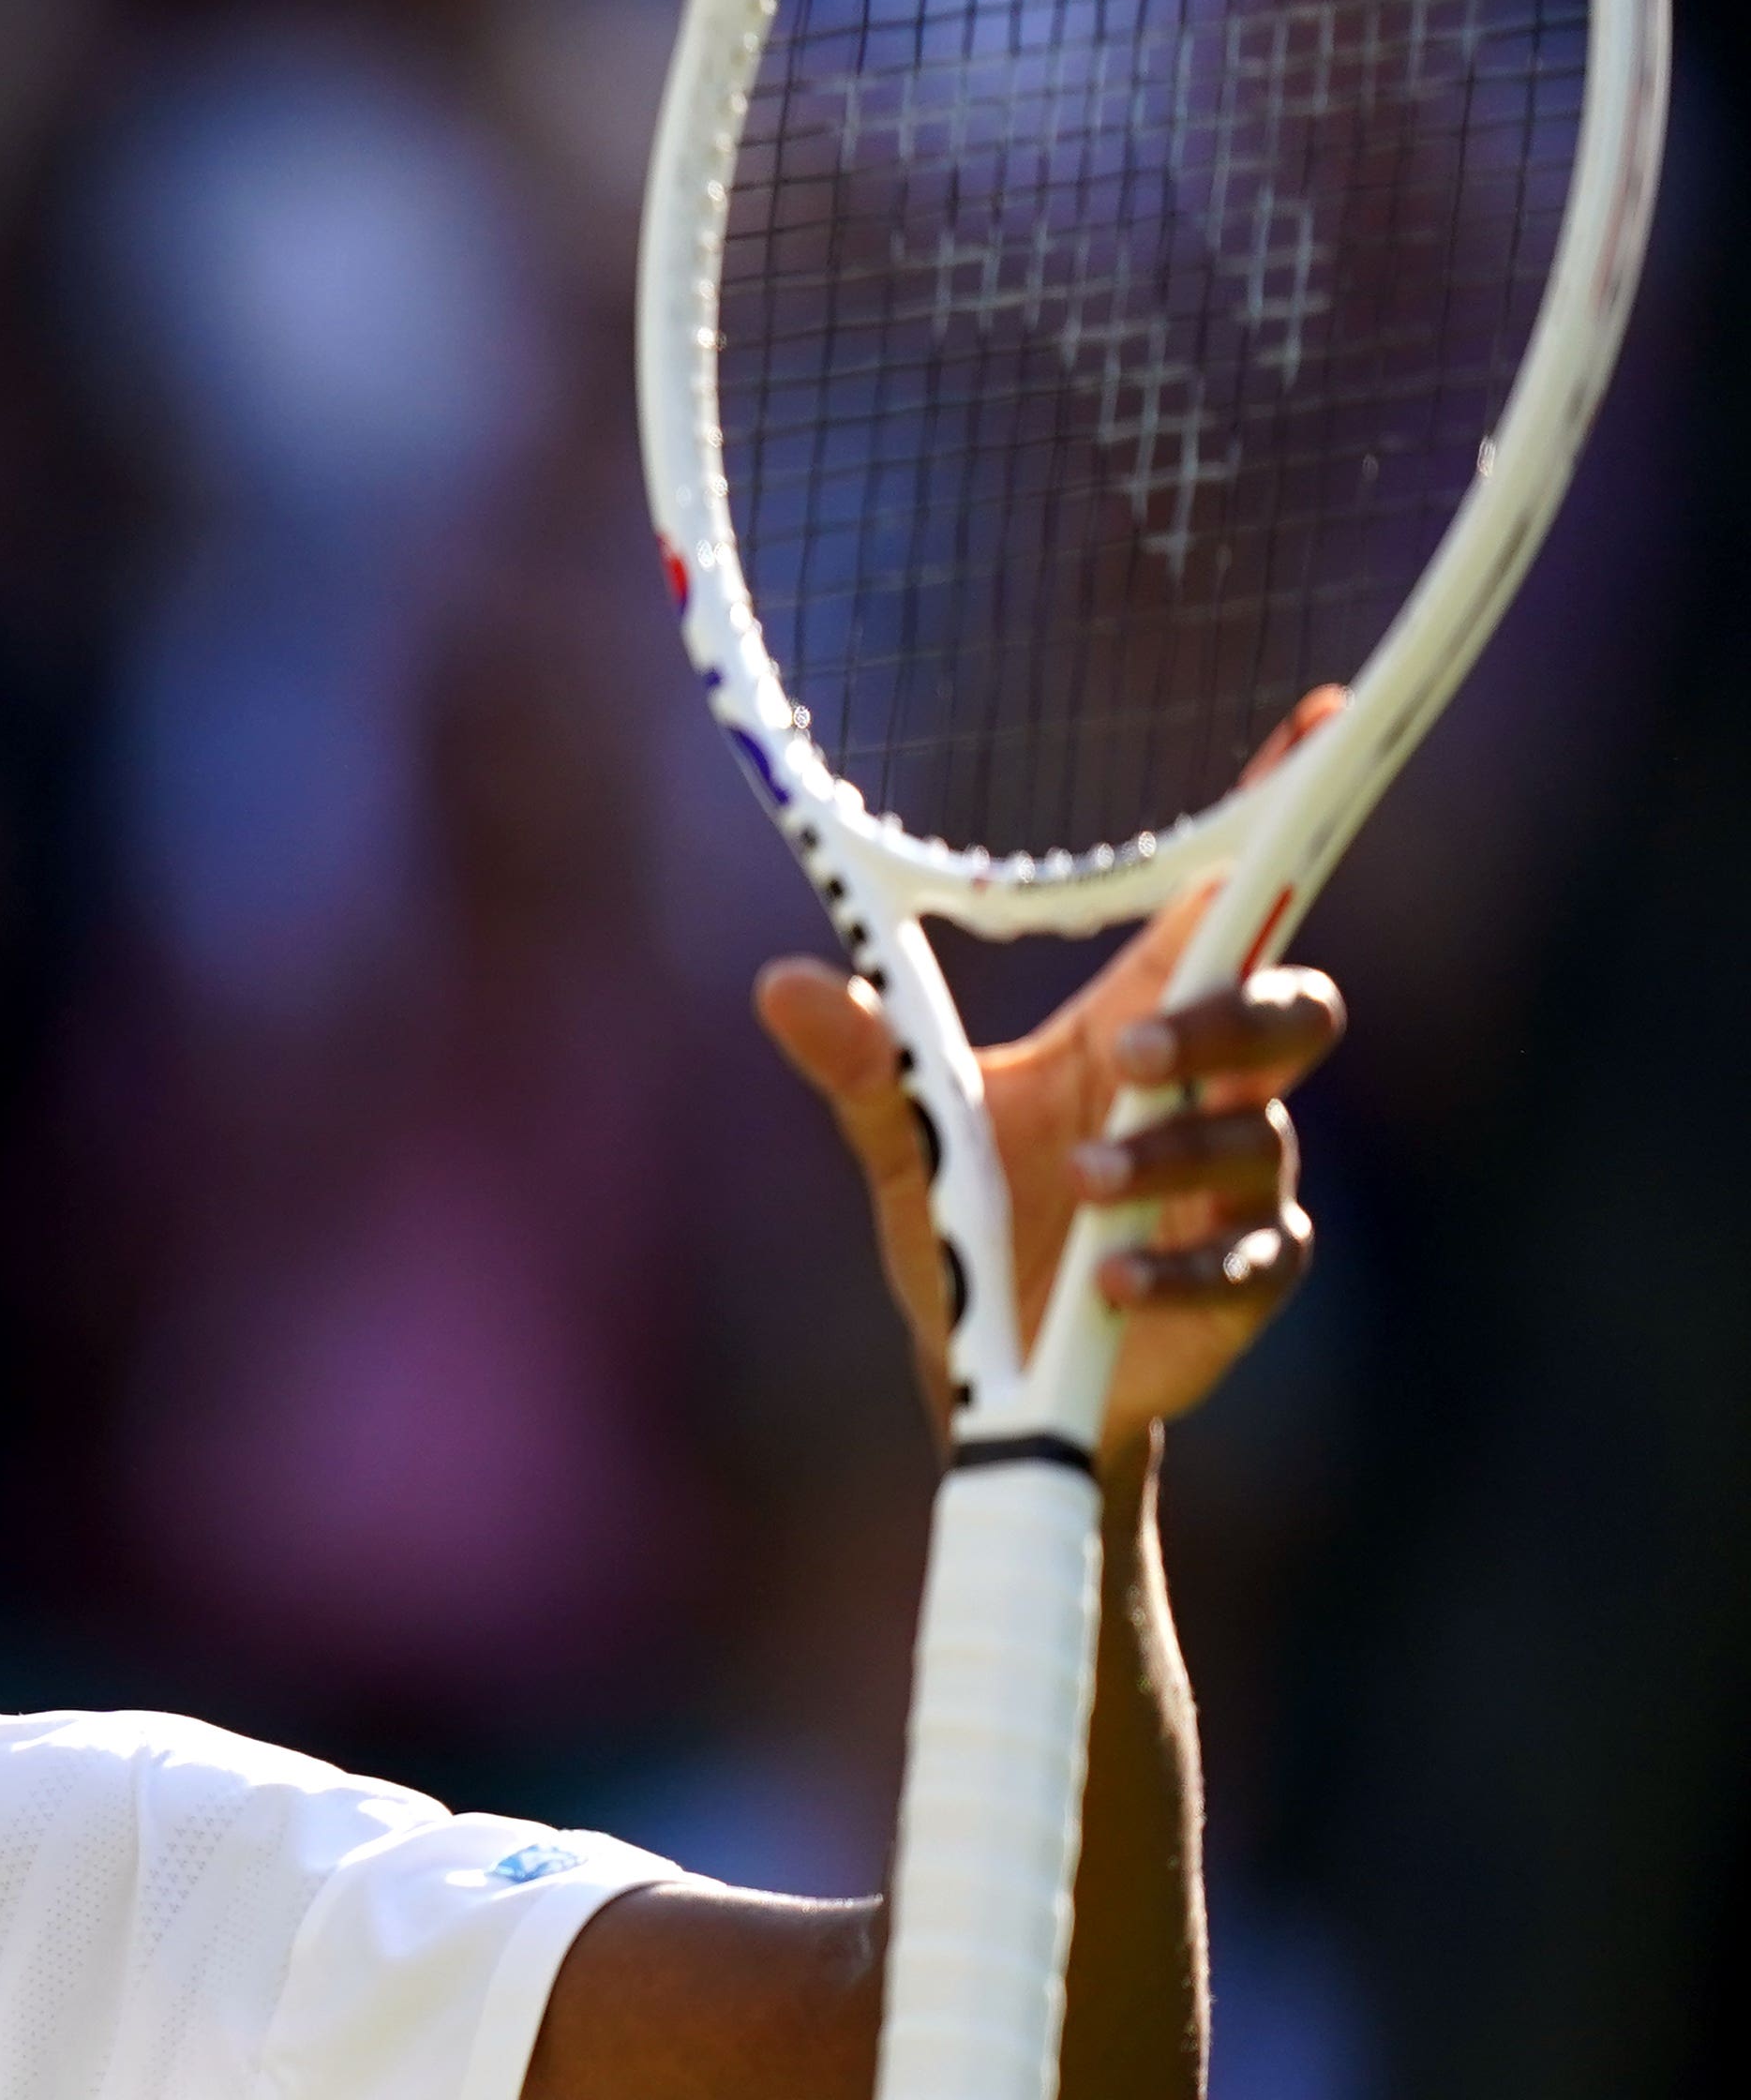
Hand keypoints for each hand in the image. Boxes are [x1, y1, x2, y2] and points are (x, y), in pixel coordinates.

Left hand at [756, 701, 1344, 1455]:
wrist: (988, 1379)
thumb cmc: (966, 1233)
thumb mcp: (901, 1144)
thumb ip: (858, 1064)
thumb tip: (782, 982)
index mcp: (1134, 1027)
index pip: (1220, 904)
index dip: (1273, 814)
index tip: (1317, 720)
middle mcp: (1205, 1090)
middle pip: (1289, 1007)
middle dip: (1228, 1017)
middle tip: (1129, 1052)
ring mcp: (1239, 1183)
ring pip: (1260, 1134)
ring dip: (1168, 1154)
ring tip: (1078, 1187)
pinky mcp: (1248, 1276)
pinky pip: (1250, 1255)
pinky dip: (1178, 1261)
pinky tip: (1109, 1281)